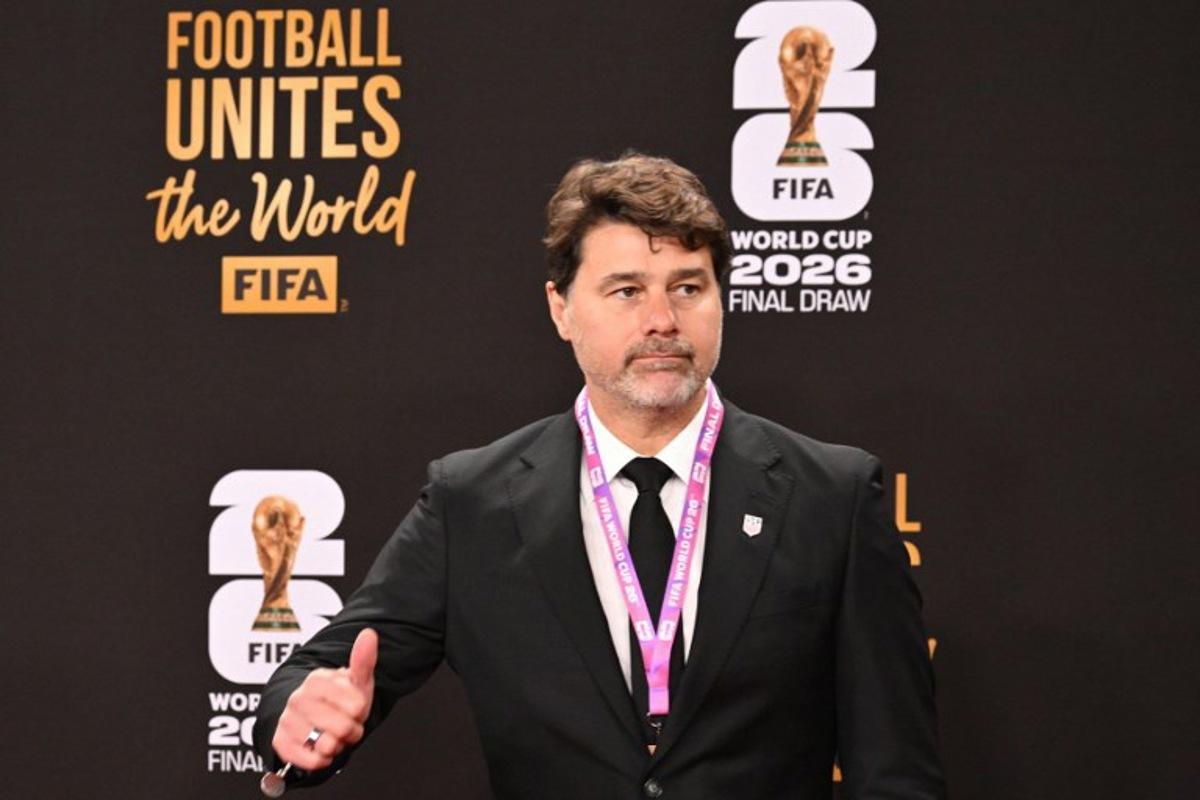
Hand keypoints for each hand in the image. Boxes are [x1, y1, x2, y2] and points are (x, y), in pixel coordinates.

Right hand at [271, 628, 377, 770]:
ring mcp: (288, 720)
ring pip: (328, 746)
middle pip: (344, 727)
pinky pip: (312, 761)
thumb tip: (369, 633)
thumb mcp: (356, 681)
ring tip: (332, 735)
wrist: (313, 719)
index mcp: (317, 679)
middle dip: (351, 731)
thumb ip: (363, 659)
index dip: (360, 712)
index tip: (354, 707)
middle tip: (346, 725)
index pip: (356, 706)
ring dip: (337, 746)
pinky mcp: (280, 742)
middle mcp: (298, 698)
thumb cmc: (340, 700)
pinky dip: (322, 760)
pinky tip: (320, 748)